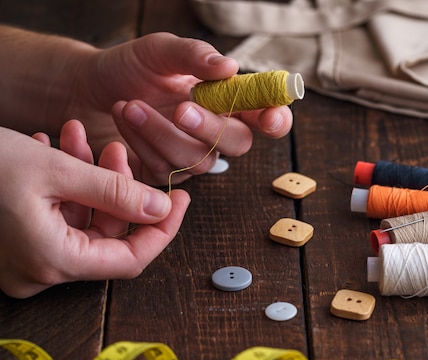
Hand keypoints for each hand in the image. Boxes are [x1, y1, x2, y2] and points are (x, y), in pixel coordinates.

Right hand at [0, 121, 189, 297]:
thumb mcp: (55, 170)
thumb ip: (116, 192)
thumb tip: (162, 209)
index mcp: (52, 261)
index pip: (131, 259)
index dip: (162, 229)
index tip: (181, 199)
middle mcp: (38, 271)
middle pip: (105, 235)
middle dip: (117, 187)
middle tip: (114, 147)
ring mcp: (23, 261)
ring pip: (79, 221)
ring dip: (88, 179)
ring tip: (79, 136)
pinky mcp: (13, 244)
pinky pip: (54, 219)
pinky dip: (63, 187)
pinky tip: (55, 149)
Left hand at [69, 32, 293, 184]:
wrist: (84, 88)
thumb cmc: (128, 67)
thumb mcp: (158, 50)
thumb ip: (193, 55)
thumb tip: (228, 67)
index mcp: (226, 99)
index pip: (266, 116)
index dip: (275, 120)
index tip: (268, 118)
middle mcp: (214, 131)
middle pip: (238, 144)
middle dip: (210, 129)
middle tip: (179, 108)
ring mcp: (191, 155)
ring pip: (197, 160)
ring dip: (162, 133)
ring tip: (128, 105)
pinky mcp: (164, 172)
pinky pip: (165, 169)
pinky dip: (141, 143)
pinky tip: (123, 118)